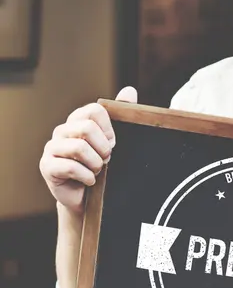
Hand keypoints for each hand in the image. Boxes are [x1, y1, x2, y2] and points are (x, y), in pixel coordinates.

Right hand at [40, 87, 137, 214]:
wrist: (87, 198)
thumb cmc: (101, 167)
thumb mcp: (113, 142)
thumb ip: (120, 114)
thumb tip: (130, 90)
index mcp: (78, 120)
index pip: (95, 111)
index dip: (109, 130)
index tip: (112, 144)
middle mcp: (62, 130)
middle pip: (87, 128)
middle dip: (103, 148)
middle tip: (106, 160)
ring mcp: (52, 148)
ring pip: (79, 148)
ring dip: (96, 164)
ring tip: (97, 171)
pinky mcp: (47, 166)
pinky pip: (71, 168)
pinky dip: (88, 177)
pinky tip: (89, 181)